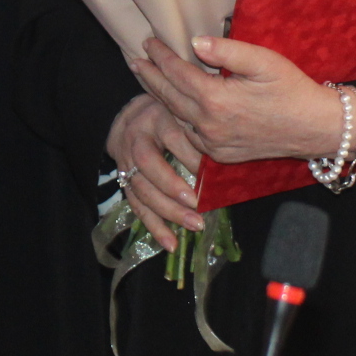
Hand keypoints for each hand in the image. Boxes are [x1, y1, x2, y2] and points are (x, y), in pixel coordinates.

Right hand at [106, 93, 204, 241]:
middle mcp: (136, 137)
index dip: (192, 158)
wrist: (130, 118)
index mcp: (157, 117)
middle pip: (149, 165)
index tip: (213, 175)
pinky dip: (153, 226)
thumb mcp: (184, 113)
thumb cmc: (169, 116)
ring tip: (193, 226)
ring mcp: (125, 160)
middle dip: (173, 188)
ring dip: (166, 212)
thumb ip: (200, 131)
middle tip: (198, 205)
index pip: (174, 138)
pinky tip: (170, 243)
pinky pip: (136, 205)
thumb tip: (232, 158)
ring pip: (141, 189)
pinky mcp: (123, 180)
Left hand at [127, 36, 355, 164]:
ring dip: (159, 97)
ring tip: (149, 80)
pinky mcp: (220, 155)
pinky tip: (174, 107)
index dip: (161, 56)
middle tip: (135, 60)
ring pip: (176, 117)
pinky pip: (189, 135)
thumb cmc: (292, 90)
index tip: (148, 41)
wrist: (315, 128)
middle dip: (150, 77)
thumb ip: (227, 52)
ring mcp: (213, 144)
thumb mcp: (263, 62)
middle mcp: (208, 125)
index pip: (177, 73)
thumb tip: (194, 42)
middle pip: (169, 97)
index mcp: (216, 99)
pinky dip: (177, 118)